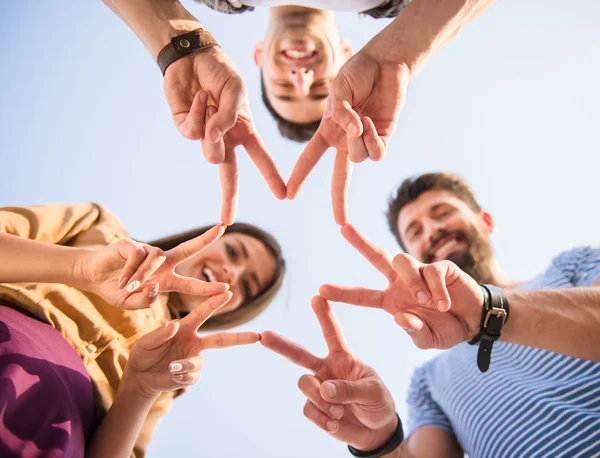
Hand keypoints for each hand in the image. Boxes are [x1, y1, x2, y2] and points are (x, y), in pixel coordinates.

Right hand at [76, 224, 228, 309]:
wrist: (93, 276)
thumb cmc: (116, 290)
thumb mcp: (131, 303)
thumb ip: (145, 301)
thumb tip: (156, 289)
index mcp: (166, 279)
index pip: (191, 283)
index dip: (207, 287)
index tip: (227, 289)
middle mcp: (162, 262)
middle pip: (188, 249)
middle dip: (205, 239)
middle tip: (222, 228)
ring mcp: (148, 252)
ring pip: (154, 262)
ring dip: (141, 277)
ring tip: (127, 288)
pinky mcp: (133, 245)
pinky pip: (137, 257)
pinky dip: (129, 272)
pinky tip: (120, 280)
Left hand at [126, 291, 259, 397]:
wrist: (139, 377)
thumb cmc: (143, 353)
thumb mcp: (147, 341)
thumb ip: (160, 333)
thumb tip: (175, 325)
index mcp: (186, 327)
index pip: (203, 313)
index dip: (215, 302)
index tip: (228, 292)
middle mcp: (194, 342)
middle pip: (221, 340)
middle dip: (240, 337)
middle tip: (257, 336)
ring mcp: (193, 359)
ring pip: (199, 362)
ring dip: (186, 365)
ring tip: (172, 367)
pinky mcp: (190, 375)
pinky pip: (193, 376)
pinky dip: (182, 376)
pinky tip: (172, 375)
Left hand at [164, 49, 285, 224]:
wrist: (192, 56)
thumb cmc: (220, 71)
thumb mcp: (235, 92)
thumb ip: (228, 118)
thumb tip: (212, 139)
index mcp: (245, 131)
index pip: (260, 158)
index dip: (272, 177)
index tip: (282, 196)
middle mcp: (225, 138)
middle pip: (229, 174)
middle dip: (229, 198)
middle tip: (227, 219)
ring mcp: (204, 135)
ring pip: (211, 153)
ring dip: (213, 132)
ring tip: (211, 104)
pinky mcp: (185, 128)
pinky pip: (193, 132)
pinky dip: (197, 112)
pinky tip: (198, 97)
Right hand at [261, 296, 397, 451]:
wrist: (375, 432)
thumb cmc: (378, 404)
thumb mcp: (372, 393)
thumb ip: (349, 389)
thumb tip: (324, 388)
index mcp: (344, 358)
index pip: (332, 333)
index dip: (324, 315)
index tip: (317, 296)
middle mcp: (327, 369)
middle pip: (299, 354)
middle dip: (281, 345)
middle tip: (264, 335)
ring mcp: (319, 389)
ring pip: (304, 384)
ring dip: (321, 399)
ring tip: (340, 412)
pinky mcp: (315, 408)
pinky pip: (308, 409)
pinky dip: (323, 419)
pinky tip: (336, 423)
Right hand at [286, 46, 409, 224]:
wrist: (384, 63)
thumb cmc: (357, 72)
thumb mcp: (339, 88)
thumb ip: (341, 112)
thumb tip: (353, 133)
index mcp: (328, 131)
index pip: (310, 157)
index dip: (299, 176)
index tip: (289, 195)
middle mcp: (345, 141)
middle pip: (339, 178)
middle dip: (339, 200)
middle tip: (340, 223)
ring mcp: (365, 142)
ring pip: (358, 159)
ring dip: (359, 140)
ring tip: (362, 117)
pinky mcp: (384, 138)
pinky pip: (376, 153)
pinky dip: (374, 140)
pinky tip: (372, 123)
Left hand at [319, 224, 483, 349]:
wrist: (476, 321)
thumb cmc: (447, 328)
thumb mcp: (427, 339)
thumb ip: (414, 332)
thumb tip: (400, 318)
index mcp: (392, 300)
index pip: (362, 295)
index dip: (342, 293)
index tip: (320, 290)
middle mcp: (402, 282)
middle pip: (376, 256)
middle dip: (360, 242)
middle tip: (342, 227)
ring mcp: (420, 272)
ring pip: (402, 261)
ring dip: (411, 282)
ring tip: (426, 301)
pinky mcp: (440, 266)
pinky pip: (432, 271)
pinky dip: (436, 290)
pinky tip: (444, 303)